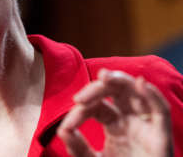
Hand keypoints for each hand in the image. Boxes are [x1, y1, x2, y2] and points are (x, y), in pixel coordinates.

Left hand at [57, 69, 172, 156]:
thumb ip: (78, 147)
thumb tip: (62, 130)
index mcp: (115, 124)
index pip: (96, 106)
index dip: (80, 111)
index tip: (67, 127)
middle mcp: (130, 120)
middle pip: (115, 92)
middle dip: (97, 88)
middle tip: (78, 98)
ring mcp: (146, 126)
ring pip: (136, 92)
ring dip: (120, 80)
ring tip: (104, 76)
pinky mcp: (162, 137)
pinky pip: (162, 111)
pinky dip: (153, 96)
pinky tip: (141, 84)